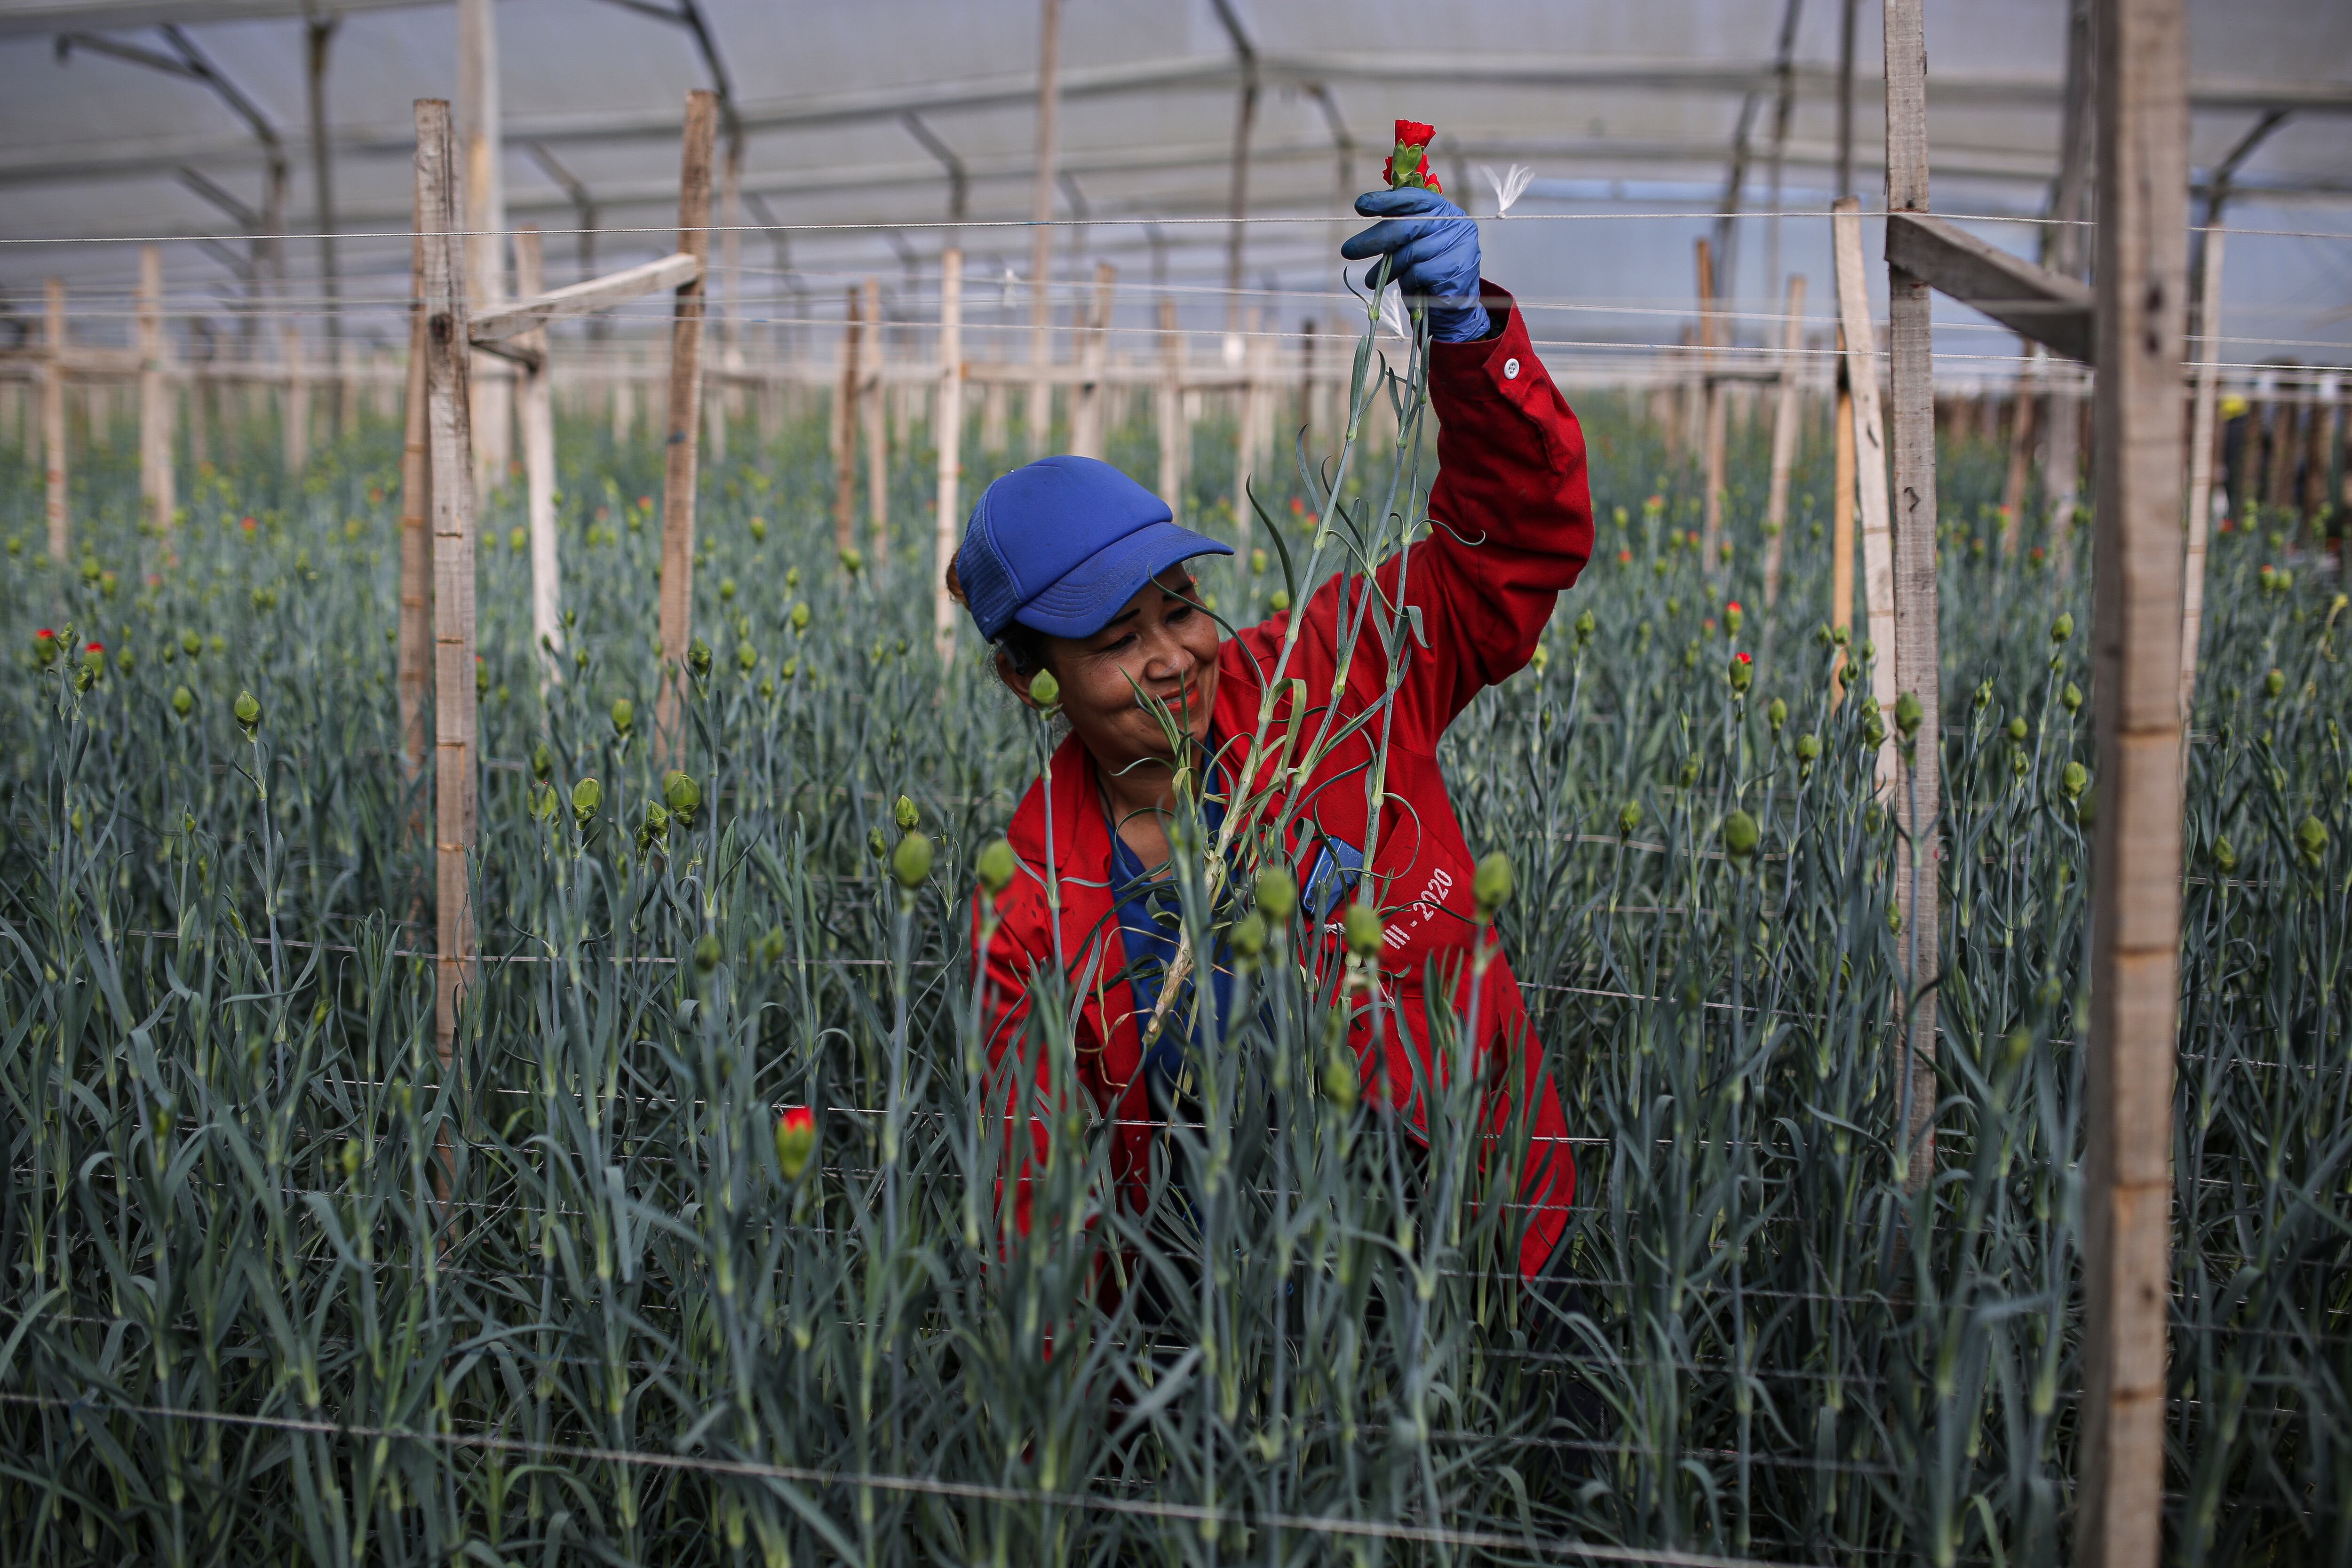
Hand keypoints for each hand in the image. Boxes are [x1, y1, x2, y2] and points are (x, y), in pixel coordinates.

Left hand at [1340, 186, 1490, 342]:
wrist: (1453, 306)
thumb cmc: (1426, 268)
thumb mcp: (1412, 243)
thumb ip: (1398, 226)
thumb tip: (1365, 207)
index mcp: (1442, 209)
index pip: (1413, 198)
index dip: (1386, 201)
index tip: (1360, 205)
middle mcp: (1453, 223)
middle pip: (1406, 226)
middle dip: (1374, 239)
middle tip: (1348, 250)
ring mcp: (1458, 245)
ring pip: (1409, 253)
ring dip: (1387, 269)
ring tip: (1371, 280)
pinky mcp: (1455, 269)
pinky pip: (1418, 272)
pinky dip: (1407, 281)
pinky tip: (1406, 287)